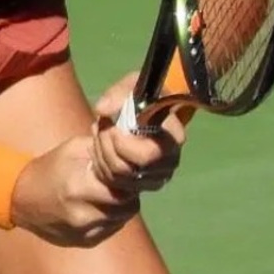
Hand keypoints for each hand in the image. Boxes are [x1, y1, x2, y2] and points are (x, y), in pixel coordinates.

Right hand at [10, 135, 139, 247]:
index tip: (123, 168)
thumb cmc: (49, 167)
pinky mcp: (87, 242)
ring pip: (122, 218)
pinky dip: (111, 216)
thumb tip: (126, 146)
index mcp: (79, 186)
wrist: (22, 198)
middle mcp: (84, 214)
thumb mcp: (73, 148)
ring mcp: (86, 232)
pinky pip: (112, 228)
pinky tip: (99, 205)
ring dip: (120, 204)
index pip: (124, 186)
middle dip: (127, 191)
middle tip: (118, 180)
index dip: (128, 176)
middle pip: (128, 205)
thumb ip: (101, 147)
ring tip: (107, 191)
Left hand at [89, 74, 185, 195]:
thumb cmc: (138, 99)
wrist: (133, 116)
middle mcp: (168, 162)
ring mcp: (154, 178)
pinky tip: (103, 147)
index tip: (114, 126)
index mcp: (173, 137)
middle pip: (130, 167)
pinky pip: (112, 182)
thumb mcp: (131, 86)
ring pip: (118, 174)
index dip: (126, 143)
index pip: (152, 152)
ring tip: (102, 131)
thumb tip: (102, 110)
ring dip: (101, 149)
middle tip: (103, 125)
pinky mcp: (139, 187)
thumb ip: (118, 93)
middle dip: (108, 144)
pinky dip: (100, 162)